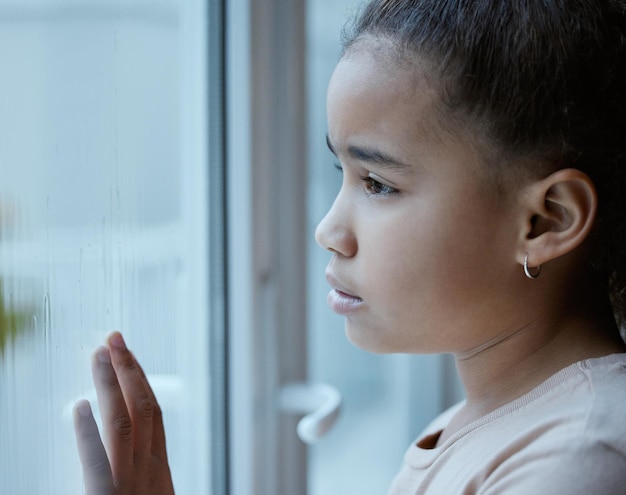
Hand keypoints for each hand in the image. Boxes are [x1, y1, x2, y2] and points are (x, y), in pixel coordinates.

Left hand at [73, 332, 174, 494]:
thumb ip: (143, 476)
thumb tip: (135, 452)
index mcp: (158, 469)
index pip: (153, 413)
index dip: (142, 379)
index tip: (129, 355)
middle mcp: (147, 469)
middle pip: (142, 407)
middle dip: (128, 368)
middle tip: (114, 339)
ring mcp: (128, 482)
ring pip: (122, 424)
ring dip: (111, 384)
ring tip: (99, 355)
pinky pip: (96, 462)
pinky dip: (88, 433)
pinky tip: (80, 407)